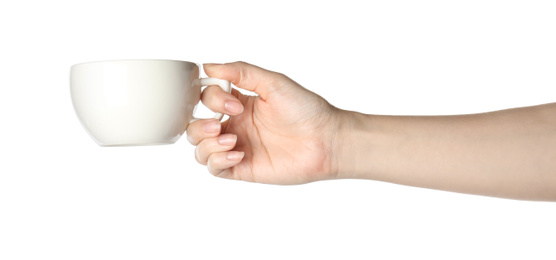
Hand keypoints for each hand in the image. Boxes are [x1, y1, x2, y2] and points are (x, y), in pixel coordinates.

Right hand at [186, 62, 343, 183]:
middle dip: (199, 125)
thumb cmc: (306, 110)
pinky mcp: (243, 168)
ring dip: (206, 143)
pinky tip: (237, 154)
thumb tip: (208, 66)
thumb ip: (241, 72)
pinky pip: (214, 169)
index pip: (206, 98)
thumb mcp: (273, 83)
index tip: (234, 104)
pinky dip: (217, 160)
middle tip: (218, 124)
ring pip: (200, 149)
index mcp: (240, 103)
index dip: (212, 100)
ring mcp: (238, 147)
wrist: (326, 140)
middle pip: (195, 126)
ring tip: (231, 140)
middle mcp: (236, 125)